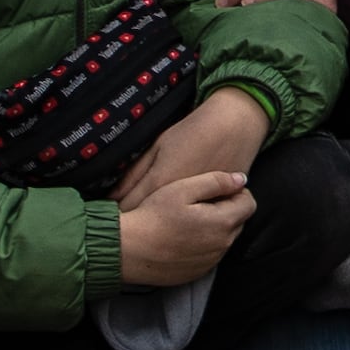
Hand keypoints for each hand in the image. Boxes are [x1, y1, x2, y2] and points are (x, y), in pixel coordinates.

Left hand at [112, 87, 270, 210]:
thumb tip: (113, 197)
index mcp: (161, 182)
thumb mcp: (159, 146)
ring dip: (163, 224)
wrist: (236, 124)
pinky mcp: (217, 207)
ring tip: (157, 219)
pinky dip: (187, 221)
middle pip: (149, 221)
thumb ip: (135, 173)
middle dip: (138, 220)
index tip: (115, 212)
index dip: (119, 212)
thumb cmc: (194, 130)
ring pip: (174, 225)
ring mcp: (199, 205)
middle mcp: (179, 199)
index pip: (129, 208)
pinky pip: (197, 222)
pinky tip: (182, 216)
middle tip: (134, 217)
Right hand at [113, 167, 256, 288]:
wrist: (128, 250)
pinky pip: (210, 255)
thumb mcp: (183, 188)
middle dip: (226, 210)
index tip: (216, 190)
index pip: (249, 204)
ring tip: (188, 220)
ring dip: (215, 228)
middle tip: (200, 203)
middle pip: (238, 222)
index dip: (236, 193)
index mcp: (223, 223)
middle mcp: (222, 246)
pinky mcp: (196, 273)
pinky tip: (182, 237)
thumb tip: (242, 180)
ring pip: (224, 240)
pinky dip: (203, 245)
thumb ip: (217, 181)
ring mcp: (210, 263)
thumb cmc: (153, 216)